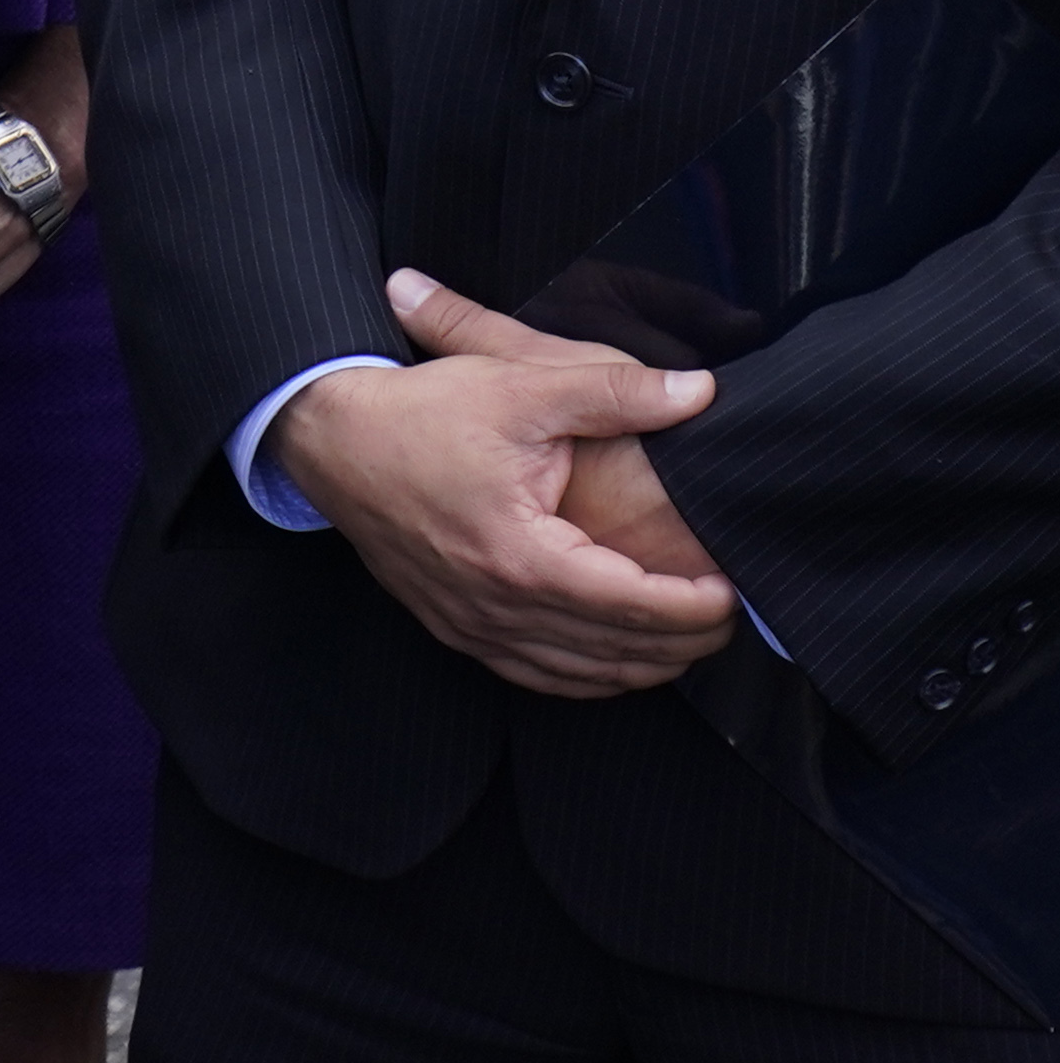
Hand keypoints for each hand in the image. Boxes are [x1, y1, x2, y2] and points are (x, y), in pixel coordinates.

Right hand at [268, 269, 734, 697]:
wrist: (324, 434)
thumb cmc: (417, 410)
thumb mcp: (517, 385)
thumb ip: (612, 391)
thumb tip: (697, 392)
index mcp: (522, 556)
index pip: (636, 606)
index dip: (700, 607)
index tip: (738, 590)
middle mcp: (496, 605)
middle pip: (617, 652)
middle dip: (686, 642)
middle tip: (732, 617)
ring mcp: (469, 623)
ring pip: (579, 675)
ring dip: (643, 666)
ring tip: (688, 640)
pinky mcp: (451, 624)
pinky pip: (534, 674)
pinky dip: (586, 677)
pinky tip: (611, 662)